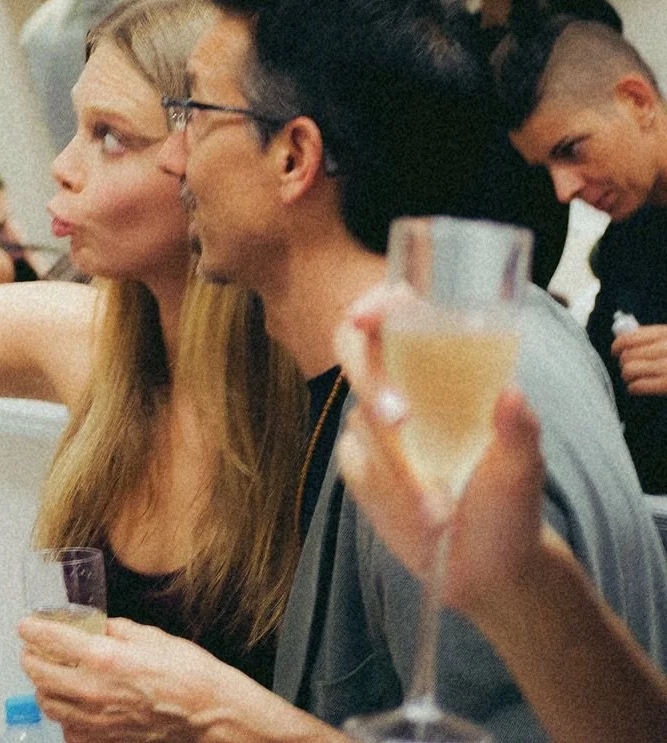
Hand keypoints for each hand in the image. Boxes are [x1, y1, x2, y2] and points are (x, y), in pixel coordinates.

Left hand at [18, 616, 227, 741]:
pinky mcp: (106, 740)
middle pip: (39, 675)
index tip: (26, 625)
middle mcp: (93, 691)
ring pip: (48, 705)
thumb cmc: (189, 675)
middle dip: (30, 658)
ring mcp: (97, 720)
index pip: (50, 640)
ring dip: (42, 688)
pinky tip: (73, 706)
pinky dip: (64, 717)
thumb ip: (116, 630)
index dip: (32, 629)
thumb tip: (97, 627)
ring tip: (48, 676)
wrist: (210, 716)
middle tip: (32, 649)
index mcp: (104, 658)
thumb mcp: (151, 636)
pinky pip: (69, 731)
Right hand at [335, 287, 548, 618]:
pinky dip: (381, 485)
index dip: (376, 305)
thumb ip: (518, 430)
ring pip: (359, 418)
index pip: (400, 312)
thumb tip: (512, 393)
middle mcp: (406, 385)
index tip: (363, 319)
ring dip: (395, 462)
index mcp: (448, 366)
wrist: (485, 568)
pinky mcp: (359, 461)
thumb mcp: (523, 470)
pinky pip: (351, 457)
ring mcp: (377, 425)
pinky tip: (416, 511)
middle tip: (401, 421)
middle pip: (357, 351)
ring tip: (437, 510)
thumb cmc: (509, 507)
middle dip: (372, 380)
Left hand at [613, 324, 666, 394]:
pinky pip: (638, 385)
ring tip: (631, 377)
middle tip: (627, 367)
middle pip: (627, 354)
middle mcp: (665, 348)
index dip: (617, 345)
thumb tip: (622, 336)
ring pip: (629, 369)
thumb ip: (652, 337)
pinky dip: (634, 387)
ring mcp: (666, 366)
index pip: (629, 337)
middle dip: (624, 362)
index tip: (615, 350)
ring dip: (627, 374)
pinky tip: (637, 387)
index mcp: (665, 333)